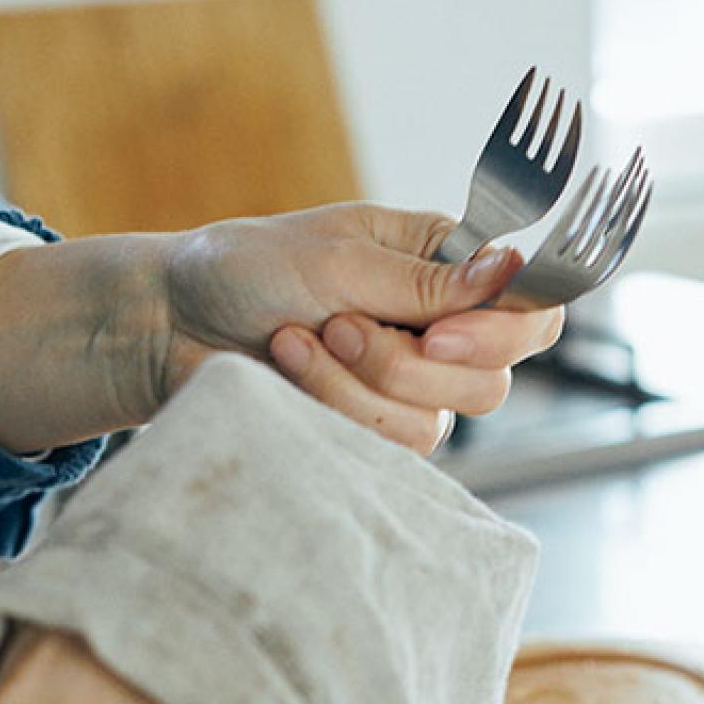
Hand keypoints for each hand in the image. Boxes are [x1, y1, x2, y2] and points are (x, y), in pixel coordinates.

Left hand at [163, 202, 562, 453]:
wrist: (170, 324)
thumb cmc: (248, 269)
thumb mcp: (339, 257)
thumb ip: (428, 280)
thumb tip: (514, 267)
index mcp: (447, 264)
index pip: (534, 308)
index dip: (504, 331)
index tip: (438, 331)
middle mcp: (441, 326)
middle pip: (494, 379)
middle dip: (410, 362)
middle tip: (343, 325)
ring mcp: (409, 385)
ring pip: (437, 421)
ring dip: (358, 384)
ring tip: (300, 341)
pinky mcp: (372, 430)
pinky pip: (390, 446)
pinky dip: (333, 406)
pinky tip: (289, 369)